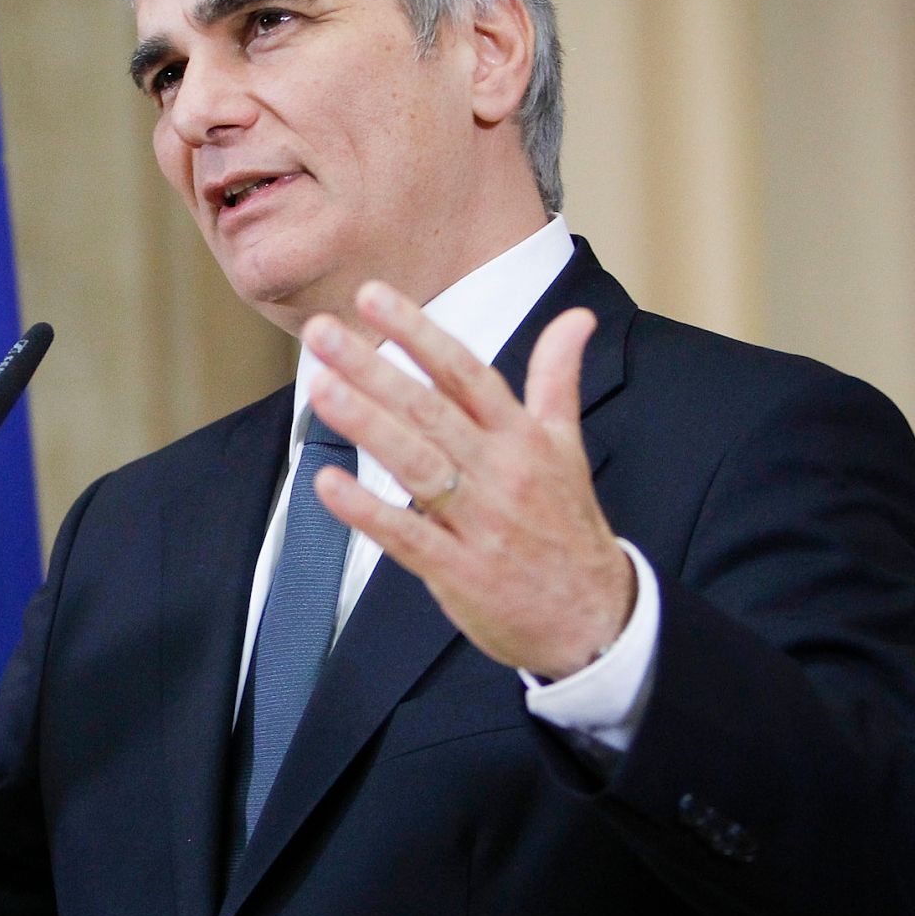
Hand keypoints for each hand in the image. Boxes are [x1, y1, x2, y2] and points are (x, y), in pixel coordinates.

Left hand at [302, 282, 633, 679]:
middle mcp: (502, 472)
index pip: (465, 372)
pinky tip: (327, 484)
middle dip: (374, 368)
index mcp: (523, 437)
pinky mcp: (461, 572)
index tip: (372, 296)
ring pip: (417, 464)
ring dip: (367, 425)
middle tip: (321, 333)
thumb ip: (557, 379)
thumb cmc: (568, 524)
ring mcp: (481, 523)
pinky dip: (368, 512)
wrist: (596, 619)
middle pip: (430, 410)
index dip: (418, 333)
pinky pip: (408, 536)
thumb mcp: (569, 446)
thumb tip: (578, 318)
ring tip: (319, 389)